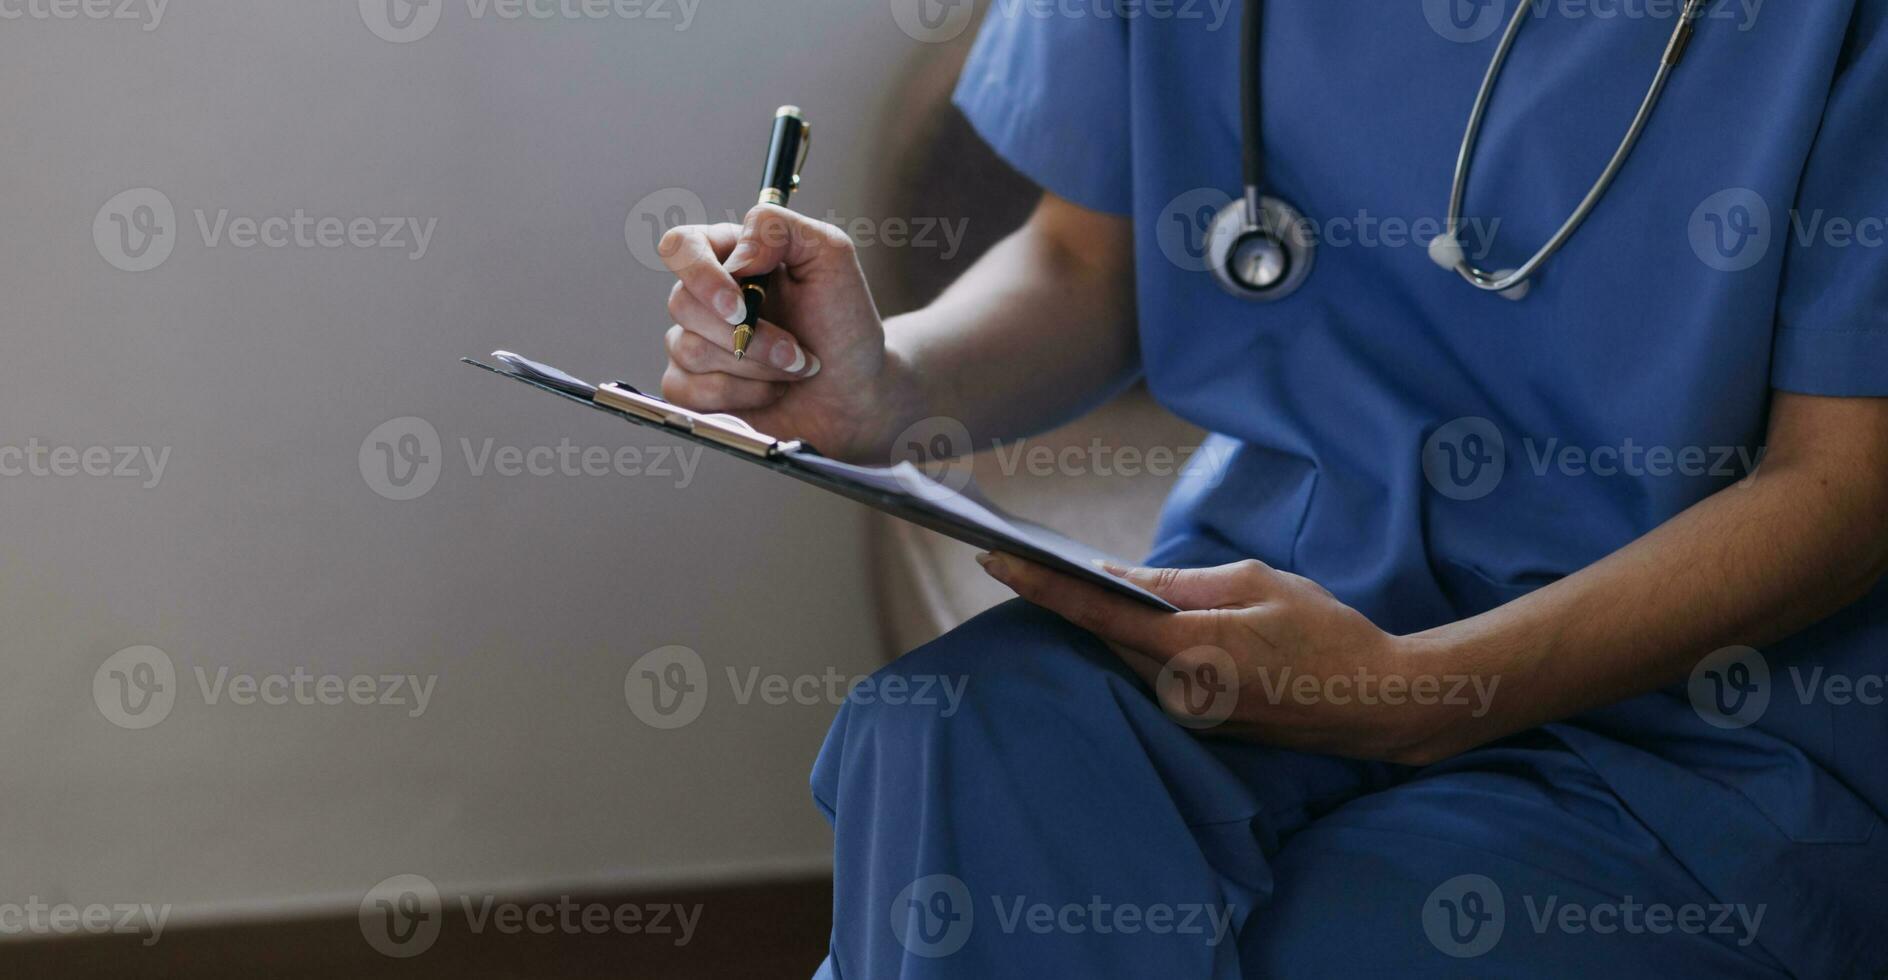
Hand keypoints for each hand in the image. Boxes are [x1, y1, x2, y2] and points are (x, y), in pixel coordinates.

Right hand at [657, 204, 920, 460]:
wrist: (856, 392)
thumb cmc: (845, 326)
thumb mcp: (831, 258)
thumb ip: (780, 229)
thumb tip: (737, 255)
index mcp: (731, 256)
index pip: (681, 247)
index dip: (700, 275)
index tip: (740, 308)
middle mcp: (706, 297)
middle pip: (682, 303)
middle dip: (749, 336)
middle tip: (795, 350)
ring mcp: (694, 342)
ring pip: (687, 349)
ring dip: (753, 366)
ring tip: (794, 368)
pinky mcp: (691, 388)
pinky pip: (684, 390)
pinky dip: (736, 395)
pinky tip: (769, 392)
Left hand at [978, 555, 1487, 764]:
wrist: (1376, 702)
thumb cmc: (1325, 633)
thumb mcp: (1255, 585)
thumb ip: (1181, 585)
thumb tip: (1121, 579)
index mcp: (1188, 648)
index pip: (1094, 612)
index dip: (1040, 584)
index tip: (994, 558)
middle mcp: (1175, 689)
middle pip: (1101, 636)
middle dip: (1061, 597)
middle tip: (1018, 554)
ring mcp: (1186, 712)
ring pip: (1125, 657)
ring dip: (1099, 622)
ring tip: (1060, 577)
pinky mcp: (1200, 721)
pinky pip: (1151, 674)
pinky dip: (1135, 644)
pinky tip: (1128, 616)